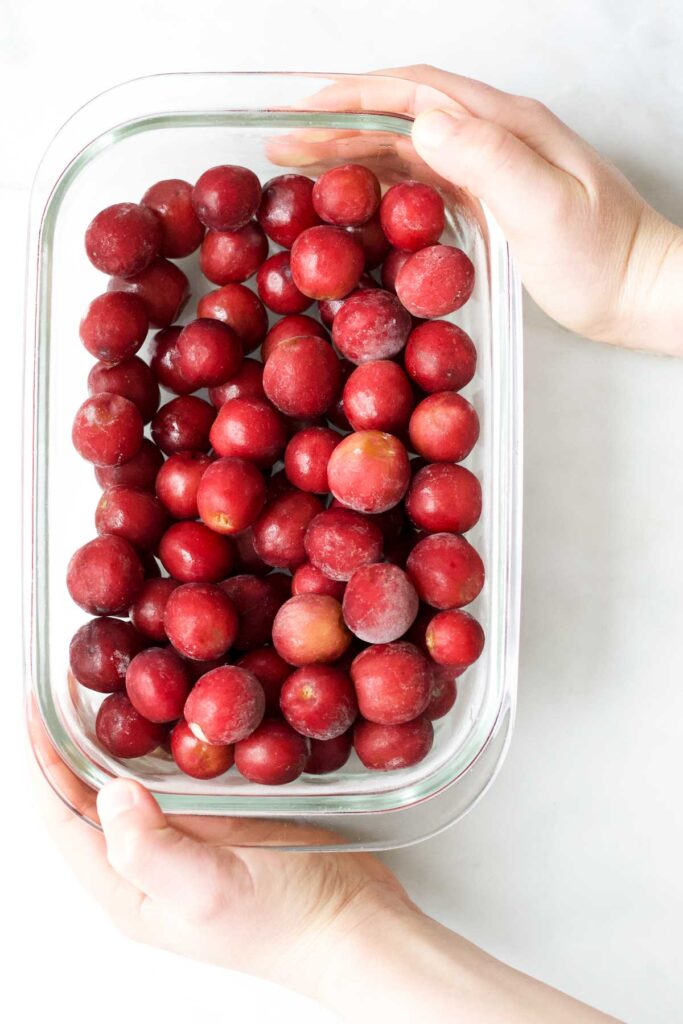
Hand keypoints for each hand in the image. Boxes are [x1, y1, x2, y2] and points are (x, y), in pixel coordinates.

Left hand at [29, 707, 407, 992]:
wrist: (353, 924)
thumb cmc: (283, 919)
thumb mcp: (208, 888)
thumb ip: (150, 847)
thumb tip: (110, 790)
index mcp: (126, 886)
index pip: (61, 816)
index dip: (41, 760)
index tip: (34, 704)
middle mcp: (145, 862)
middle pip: (86, 795)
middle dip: (70, 740)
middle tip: (73, 678)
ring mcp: (183, 840)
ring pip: (129, 779)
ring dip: (114, 735)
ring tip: (114, 683)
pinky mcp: (217, 822)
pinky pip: (174, 772)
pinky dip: (163, 738)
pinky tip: (177, 705)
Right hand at [279, 66, 682, 354]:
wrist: (640, 291)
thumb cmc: (602, 256)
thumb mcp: (547, 207)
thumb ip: (489, 161)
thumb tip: (423, 126)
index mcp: (504, 125)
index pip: (416, 92)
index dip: (354, 94)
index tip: (301, 109)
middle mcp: (493, 139)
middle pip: (402, 119)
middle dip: (338, 124)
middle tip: (280, 145)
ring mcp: (490, 172)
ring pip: (407, 151)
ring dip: (353, 155)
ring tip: (301, 170)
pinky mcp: (489, 206)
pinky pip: (422, 187)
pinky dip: (381, 188)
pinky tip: (357, 203)